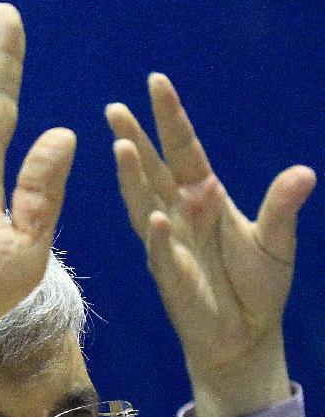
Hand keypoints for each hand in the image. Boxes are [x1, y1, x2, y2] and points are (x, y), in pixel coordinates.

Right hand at [105, 74, 315, 416]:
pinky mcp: (171, 278)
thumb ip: (282, 208)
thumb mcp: (276, 243)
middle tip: (113, 109)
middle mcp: (181, 215)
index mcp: (206, 197)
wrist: (245, 335)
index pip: (185, 150)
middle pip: (154, 171)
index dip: (171, 118)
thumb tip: (303, 173)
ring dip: (133, 180)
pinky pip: (162, 255)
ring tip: (121, 148)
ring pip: (145, 206)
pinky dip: (158, 238)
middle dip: (135, 140)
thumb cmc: (257, 286)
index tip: (156, 82)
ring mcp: (170, 245)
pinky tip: (156, 219)